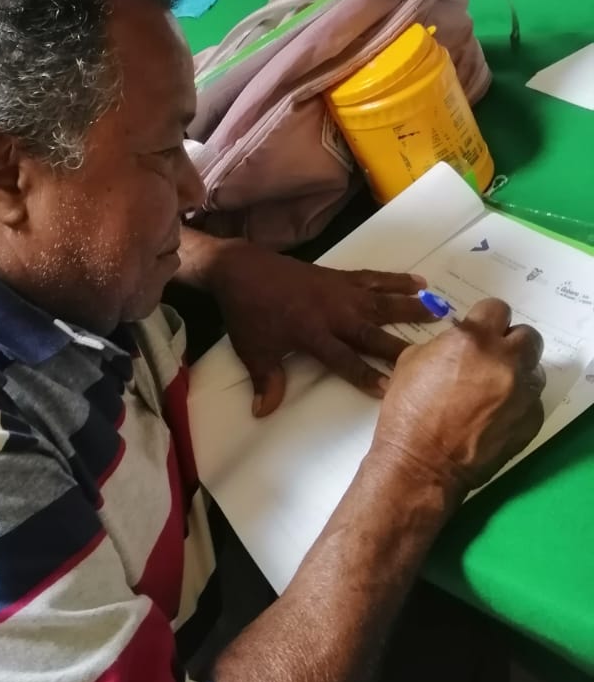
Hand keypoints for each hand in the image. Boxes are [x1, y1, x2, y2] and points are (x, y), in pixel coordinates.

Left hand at [202, 239, 433, 415]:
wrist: (240, 269)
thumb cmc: (248, 313)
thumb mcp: (253, 351)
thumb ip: (266, 381)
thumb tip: (264, 412)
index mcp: (313, 333)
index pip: (346, 360)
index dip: (367, 376)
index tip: (391, 391)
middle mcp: (332, 312)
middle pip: (372, 332)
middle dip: (400, 346)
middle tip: (434, 354)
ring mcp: (338, 291)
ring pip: (381, 301)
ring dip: (410, 307)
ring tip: (441, 311)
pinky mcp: (339, 276)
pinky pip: (373, 278)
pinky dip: (396, 279)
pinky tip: (418, 281)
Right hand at [373, 297, 545, 497]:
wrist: (420, 463)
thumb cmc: (407, 411)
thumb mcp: (412, 360)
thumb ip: (445, 343)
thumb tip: (459, 342)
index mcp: (471, 340)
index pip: (497, 308)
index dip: (486, 319)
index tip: (480, 330)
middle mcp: (504, 361)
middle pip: (527, 335)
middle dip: (509, 342)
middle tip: (491, 356)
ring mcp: (522, 393)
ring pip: (533, 369)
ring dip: (516, 373)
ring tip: (492, 389)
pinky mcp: (532, 420)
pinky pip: (532, 401)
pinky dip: (517, 403)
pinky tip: (493, 415)